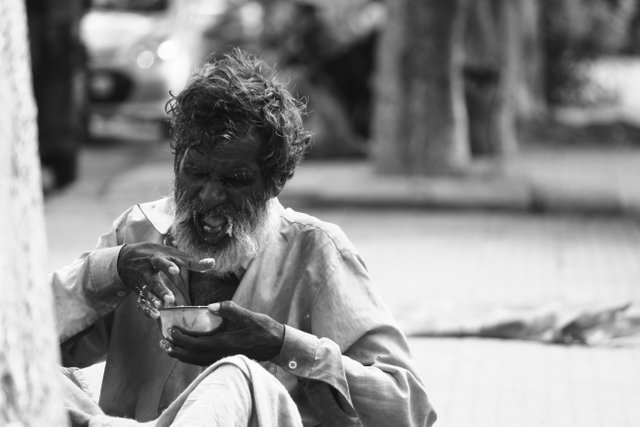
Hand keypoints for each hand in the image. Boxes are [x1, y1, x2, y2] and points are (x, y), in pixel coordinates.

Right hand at [117, 242, 215, 317]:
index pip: (163, 262)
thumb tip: (213, 262)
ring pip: (147, 293)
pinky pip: (141, 302)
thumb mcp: (174, 256)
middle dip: (161, 289)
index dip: (168, 266)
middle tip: (170, 299)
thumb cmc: (159, 256)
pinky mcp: (139, 292)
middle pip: (154, 280)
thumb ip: (193, 262)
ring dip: (153, 301)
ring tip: (160, 308)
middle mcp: (148, 271)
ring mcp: (142, 282)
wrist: (128, 258)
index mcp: (158, 259)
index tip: (176, 270)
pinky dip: (147, 309)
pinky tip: (155, 316)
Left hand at [161, 301, 284, 365]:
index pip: (195, 343)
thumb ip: (228, 309)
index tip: (170, 330)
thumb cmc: (262, 329)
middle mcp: (220, 353)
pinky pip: (203, 361)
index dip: (181, 338)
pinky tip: (188, 351)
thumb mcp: (246, 315)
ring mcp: (222, 357)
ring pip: (196, 361)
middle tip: (162, 342)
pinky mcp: (225, 358)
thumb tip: (211, 306)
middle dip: (175, 349)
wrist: (275, 344)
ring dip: (181, 355)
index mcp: (223, 343)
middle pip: (191, 356)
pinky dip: (191, 357)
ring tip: (169, 348)